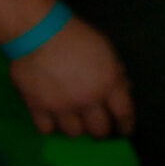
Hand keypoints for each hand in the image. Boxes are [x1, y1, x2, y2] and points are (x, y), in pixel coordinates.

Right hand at [10, 16, 134, 138]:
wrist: (38, 32)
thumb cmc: (76, 36)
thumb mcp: (105, 49)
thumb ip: (116, 72)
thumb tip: (125, 90)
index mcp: (107, 84)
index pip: (124, 113)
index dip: (126, 125)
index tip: (125, 131)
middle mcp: (87, 100)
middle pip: (98, 130)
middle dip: (101, 130)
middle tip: (97, 126)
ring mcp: (61, 107)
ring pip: (74, 133)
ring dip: (76, 128)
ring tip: (74, 121)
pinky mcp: (37, 108)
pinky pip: (47, 130)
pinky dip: (51, 126)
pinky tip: (52, 119)